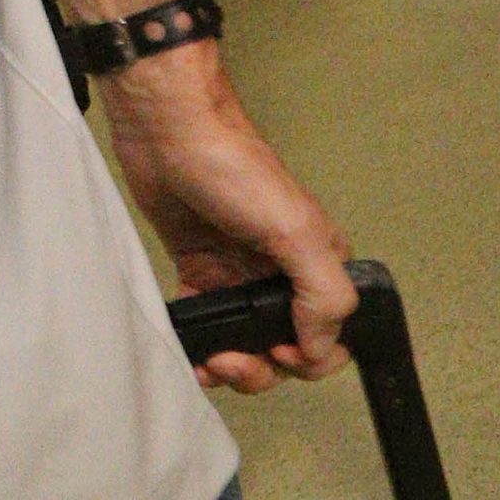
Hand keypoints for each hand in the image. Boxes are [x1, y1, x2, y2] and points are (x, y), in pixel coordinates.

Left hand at [96, 44, 350, 393]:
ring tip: (209, 362)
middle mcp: (282, 272)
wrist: (166, 132)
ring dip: (231, 364)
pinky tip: (188, 348)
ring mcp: (239, 273)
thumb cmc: (232, 165)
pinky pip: (208, 323)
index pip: (332, 335)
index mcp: (319, 261)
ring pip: (247, 342)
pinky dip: (200, 342)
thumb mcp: (295, 230)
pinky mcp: (200, 269)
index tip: (278, 350)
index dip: (309, 357)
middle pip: (287, 347)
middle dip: (262, 368)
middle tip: (230, 360)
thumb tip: (320, 346)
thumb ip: (322, 293)